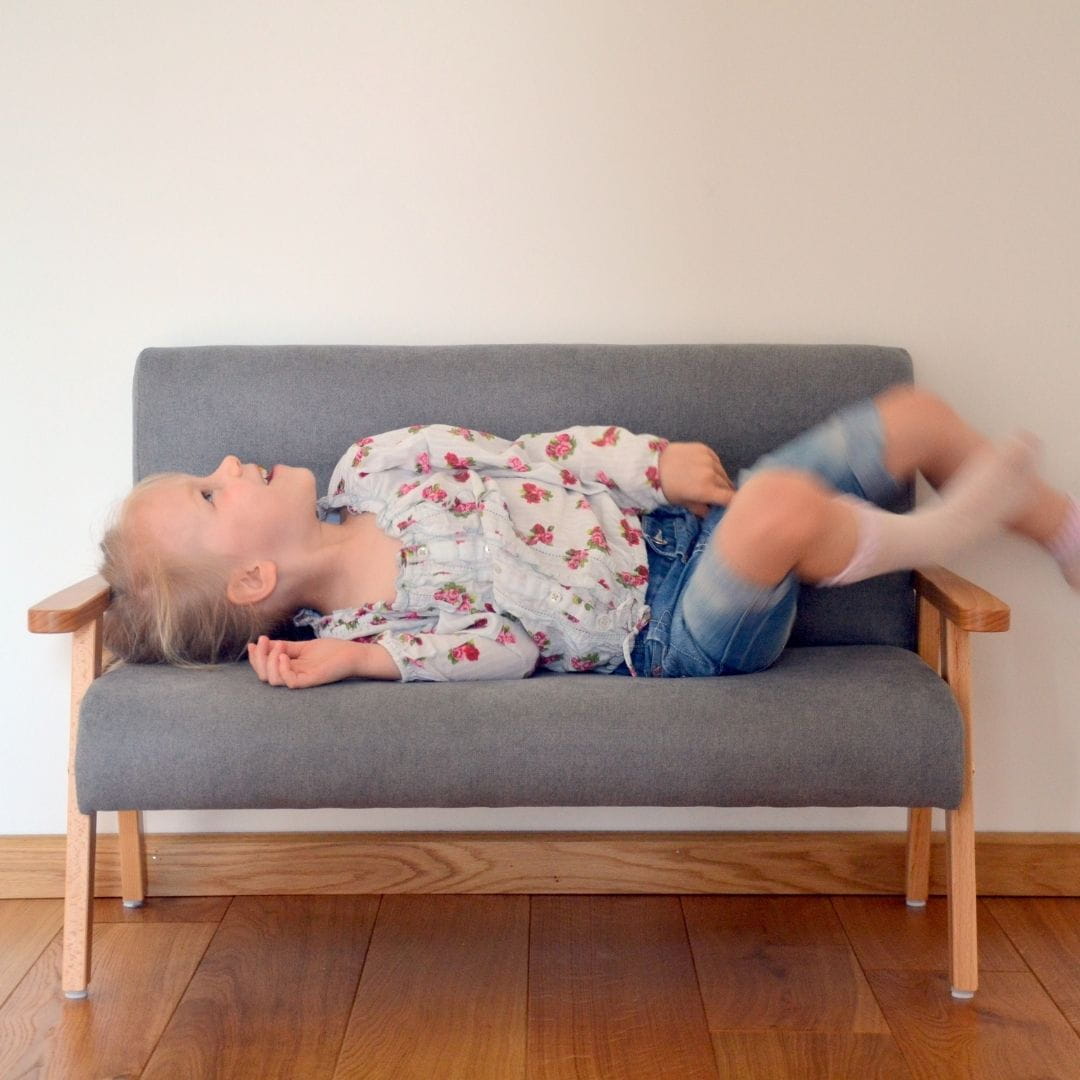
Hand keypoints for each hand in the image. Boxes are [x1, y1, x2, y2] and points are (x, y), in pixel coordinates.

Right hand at [247, 635, 370, 688]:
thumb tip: (266, 642)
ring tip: (279, 647)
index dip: (256, 657)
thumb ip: (286, 647)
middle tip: (263, 642)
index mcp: (290, 670)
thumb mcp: (304, 646)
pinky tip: (284, 656)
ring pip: (273, 680)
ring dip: (269, 662)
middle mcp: (292, 677)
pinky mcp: (310, 681)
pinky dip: (282, 669)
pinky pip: (289, 681)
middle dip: (259, 658)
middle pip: (264, 676)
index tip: (256, 641)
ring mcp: (301, 680)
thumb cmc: (331, 652)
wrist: (353, 654)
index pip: (265, 669)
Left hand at [657, 442, 734, 515]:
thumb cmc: (666, 487)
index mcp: (706, 490)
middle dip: (723, 491)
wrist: (652, 464)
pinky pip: (716, 460)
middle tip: (716, 495)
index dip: (732, 503)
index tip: (729, 505)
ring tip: (708, 481)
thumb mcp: (683, 503)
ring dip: (719, 478)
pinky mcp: (705, 449)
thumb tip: (711, 514)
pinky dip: (714, 466)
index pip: (730, 498)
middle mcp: (711, 473)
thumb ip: (701, 509)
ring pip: (723, 472)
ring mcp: (709, 459)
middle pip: (727, 485)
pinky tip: (704, 469)